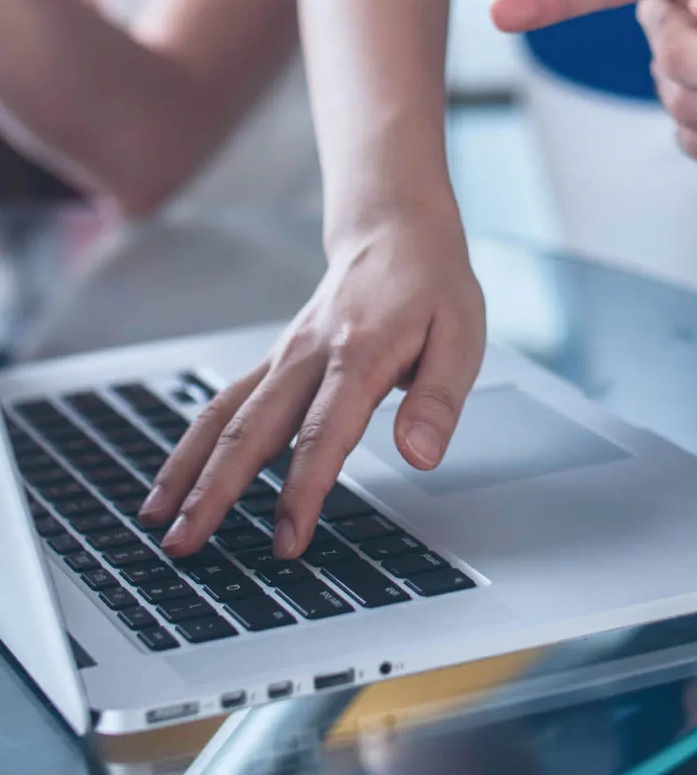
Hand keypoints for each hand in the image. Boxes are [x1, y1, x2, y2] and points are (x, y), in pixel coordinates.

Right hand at [140, 212, 485, 557]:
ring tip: (155, 519)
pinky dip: (194, 442)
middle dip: (214, 491)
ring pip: (224, 415)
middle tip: (185, 544)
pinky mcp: (275, 361)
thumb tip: (420, 456)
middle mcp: (309, 355)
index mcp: (360, 354)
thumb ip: (438, 399)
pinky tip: (176, 477)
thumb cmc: (431, 286)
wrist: (394, 230)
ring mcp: (285, 356)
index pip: (323, 432)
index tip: (287, 540)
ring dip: (188, 469)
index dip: (303, 489)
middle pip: (251, 429)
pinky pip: (226, 402)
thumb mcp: (462, 336)